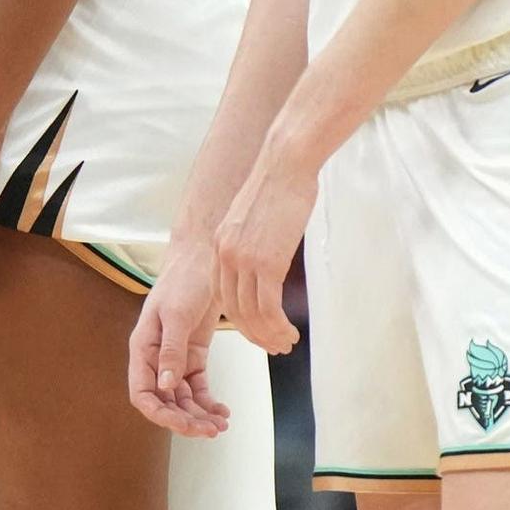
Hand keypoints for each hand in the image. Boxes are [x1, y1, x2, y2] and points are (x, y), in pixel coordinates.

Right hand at [126, 244, 232, 436]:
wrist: (204, 258)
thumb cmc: (184, 280)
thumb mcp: (176, 314)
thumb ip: (170, 351)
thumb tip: (165, 386)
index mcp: (142, 348)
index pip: (142, 393)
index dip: (160, 414)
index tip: (183, 424)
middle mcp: (155, 358)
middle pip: (164, 402)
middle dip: (184, 420)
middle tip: (209, 431)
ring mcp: (175, 359)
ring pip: (183, 399)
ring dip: (199, 415)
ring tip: (220, 424)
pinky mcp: (194, 356)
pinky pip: (198, 388)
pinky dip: (209, 402)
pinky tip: (222, 411)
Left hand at [197, 139, 319, 355]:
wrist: (286, 164)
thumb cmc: (279, 187)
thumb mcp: (254, 220)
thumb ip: (252, 243)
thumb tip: (265, 260)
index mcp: (219, 246)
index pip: (222, 295)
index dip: (240, 318)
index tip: (257, 330)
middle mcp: (225, 256)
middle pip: (234, 310)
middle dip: (254, 334)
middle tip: (274, 345)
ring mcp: (243, 260)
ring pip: (251, 314)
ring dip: (269, 335)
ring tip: (285, 344)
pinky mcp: (266, 262)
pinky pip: (267, 308)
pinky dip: (278, 326)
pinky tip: (290, 333)